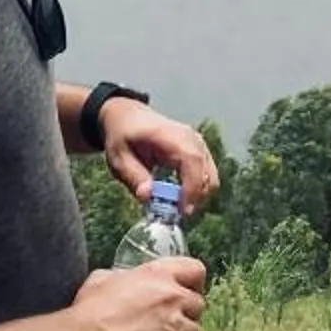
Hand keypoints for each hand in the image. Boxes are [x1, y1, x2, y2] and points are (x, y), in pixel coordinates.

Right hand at [64, 256, 208, 330]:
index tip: (187, 292)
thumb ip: (124, 277)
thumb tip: (125, 282)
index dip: (194, 283)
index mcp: (158, 274)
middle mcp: (172, 297)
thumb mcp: (103, 279)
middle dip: (185, 316)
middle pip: (198, 306)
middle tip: (166, 326)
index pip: (195, 270)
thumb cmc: (87, 311)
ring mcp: (175, 327)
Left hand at [99, 98, 220, 211]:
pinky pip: (207, 175)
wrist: (128, 116)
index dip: (192, 187)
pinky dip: (198, 190)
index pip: (192, 161)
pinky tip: (180, 197)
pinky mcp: (199, 151)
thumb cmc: (123, 135)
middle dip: (196, 198)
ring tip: (176, 208)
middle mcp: (191, 138)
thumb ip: (133, 176)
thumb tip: (147, 197)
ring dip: (198, 196)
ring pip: (211, 176)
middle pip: (207, 172)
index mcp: (170, 136)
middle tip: (176, 215)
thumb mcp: (119, 157)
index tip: (182, 210)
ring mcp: (198, 144)